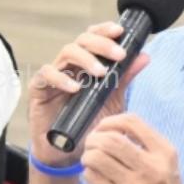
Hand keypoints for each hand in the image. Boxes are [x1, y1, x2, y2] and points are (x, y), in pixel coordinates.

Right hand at [28, 22, 149, 165]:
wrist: (68, 152)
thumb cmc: (88, 123)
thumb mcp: (112, 101)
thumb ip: (125, 78)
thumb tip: (144, 56)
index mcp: (86, 63)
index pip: (93, 37)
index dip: (105, 30)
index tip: (121, 32)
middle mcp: (70, 65)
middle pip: (82, 40)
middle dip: (101, 43)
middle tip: (119, 55)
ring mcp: (54, 75)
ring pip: (66, 53)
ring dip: (86, 59)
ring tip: (100, 72)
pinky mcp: (39, 89)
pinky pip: (47, 75)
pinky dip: (61, 78)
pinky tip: (75, 88)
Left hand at [82, 113, 183, 183]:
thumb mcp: (167, 166)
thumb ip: (146, 146)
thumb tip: (110, 129)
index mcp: (164, 154)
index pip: (132, 122)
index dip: (110, 121)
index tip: (103, 128)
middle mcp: (150, 168)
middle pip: (110, 139)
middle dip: (94, 138)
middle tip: (91, 144)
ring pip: (96, 157)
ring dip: (88, 155)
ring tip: (90, 160)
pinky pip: (92, 178)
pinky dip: (88, 173)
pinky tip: (95, 177)